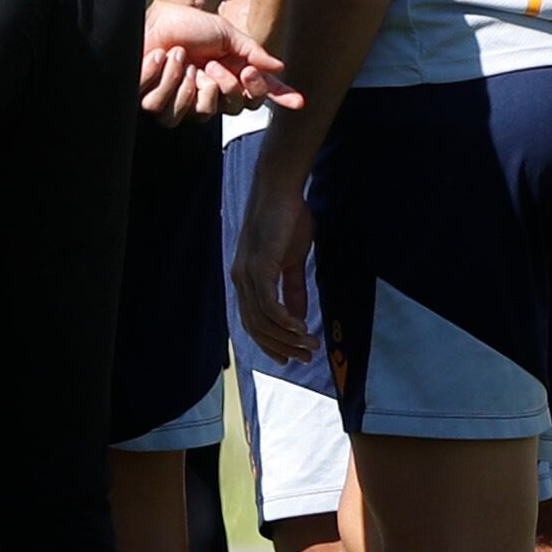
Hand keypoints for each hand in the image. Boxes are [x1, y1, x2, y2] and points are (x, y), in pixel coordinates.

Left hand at [139, 0, 298, 120]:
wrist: (157, 15)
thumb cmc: (190, 25)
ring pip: (195, 113)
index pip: (252, 100)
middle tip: (212, 63)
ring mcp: (178, 102)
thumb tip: (279, 68)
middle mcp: (205, 96)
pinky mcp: (151, 100)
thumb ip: (252, 52)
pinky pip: (159, 106)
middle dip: (225, 85)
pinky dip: (162, 77)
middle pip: (231, 109)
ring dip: (188, 83)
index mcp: (227, 82)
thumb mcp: (227, 35)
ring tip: (181, 58)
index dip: (265, 96)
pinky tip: (160, 58)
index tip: (266, 83)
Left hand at [231, 165, 318, 364]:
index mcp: (246, 281)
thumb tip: (299, 317)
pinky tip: (301, 328)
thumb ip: (294, 290)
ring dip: (287, 337)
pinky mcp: (258, 266)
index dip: (269, 344)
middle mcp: (241, 281)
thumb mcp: (292, 262)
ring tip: (310, 345)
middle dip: (282, 347)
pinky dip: (284, 319)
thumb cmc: (287, 222)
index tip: (290, 359)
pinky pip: (268, 303)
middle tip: (306, 357)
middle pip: (256, 327)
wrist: (280, 192)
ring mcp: (246, 274)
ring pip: (263, 319)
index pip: (253, 323)